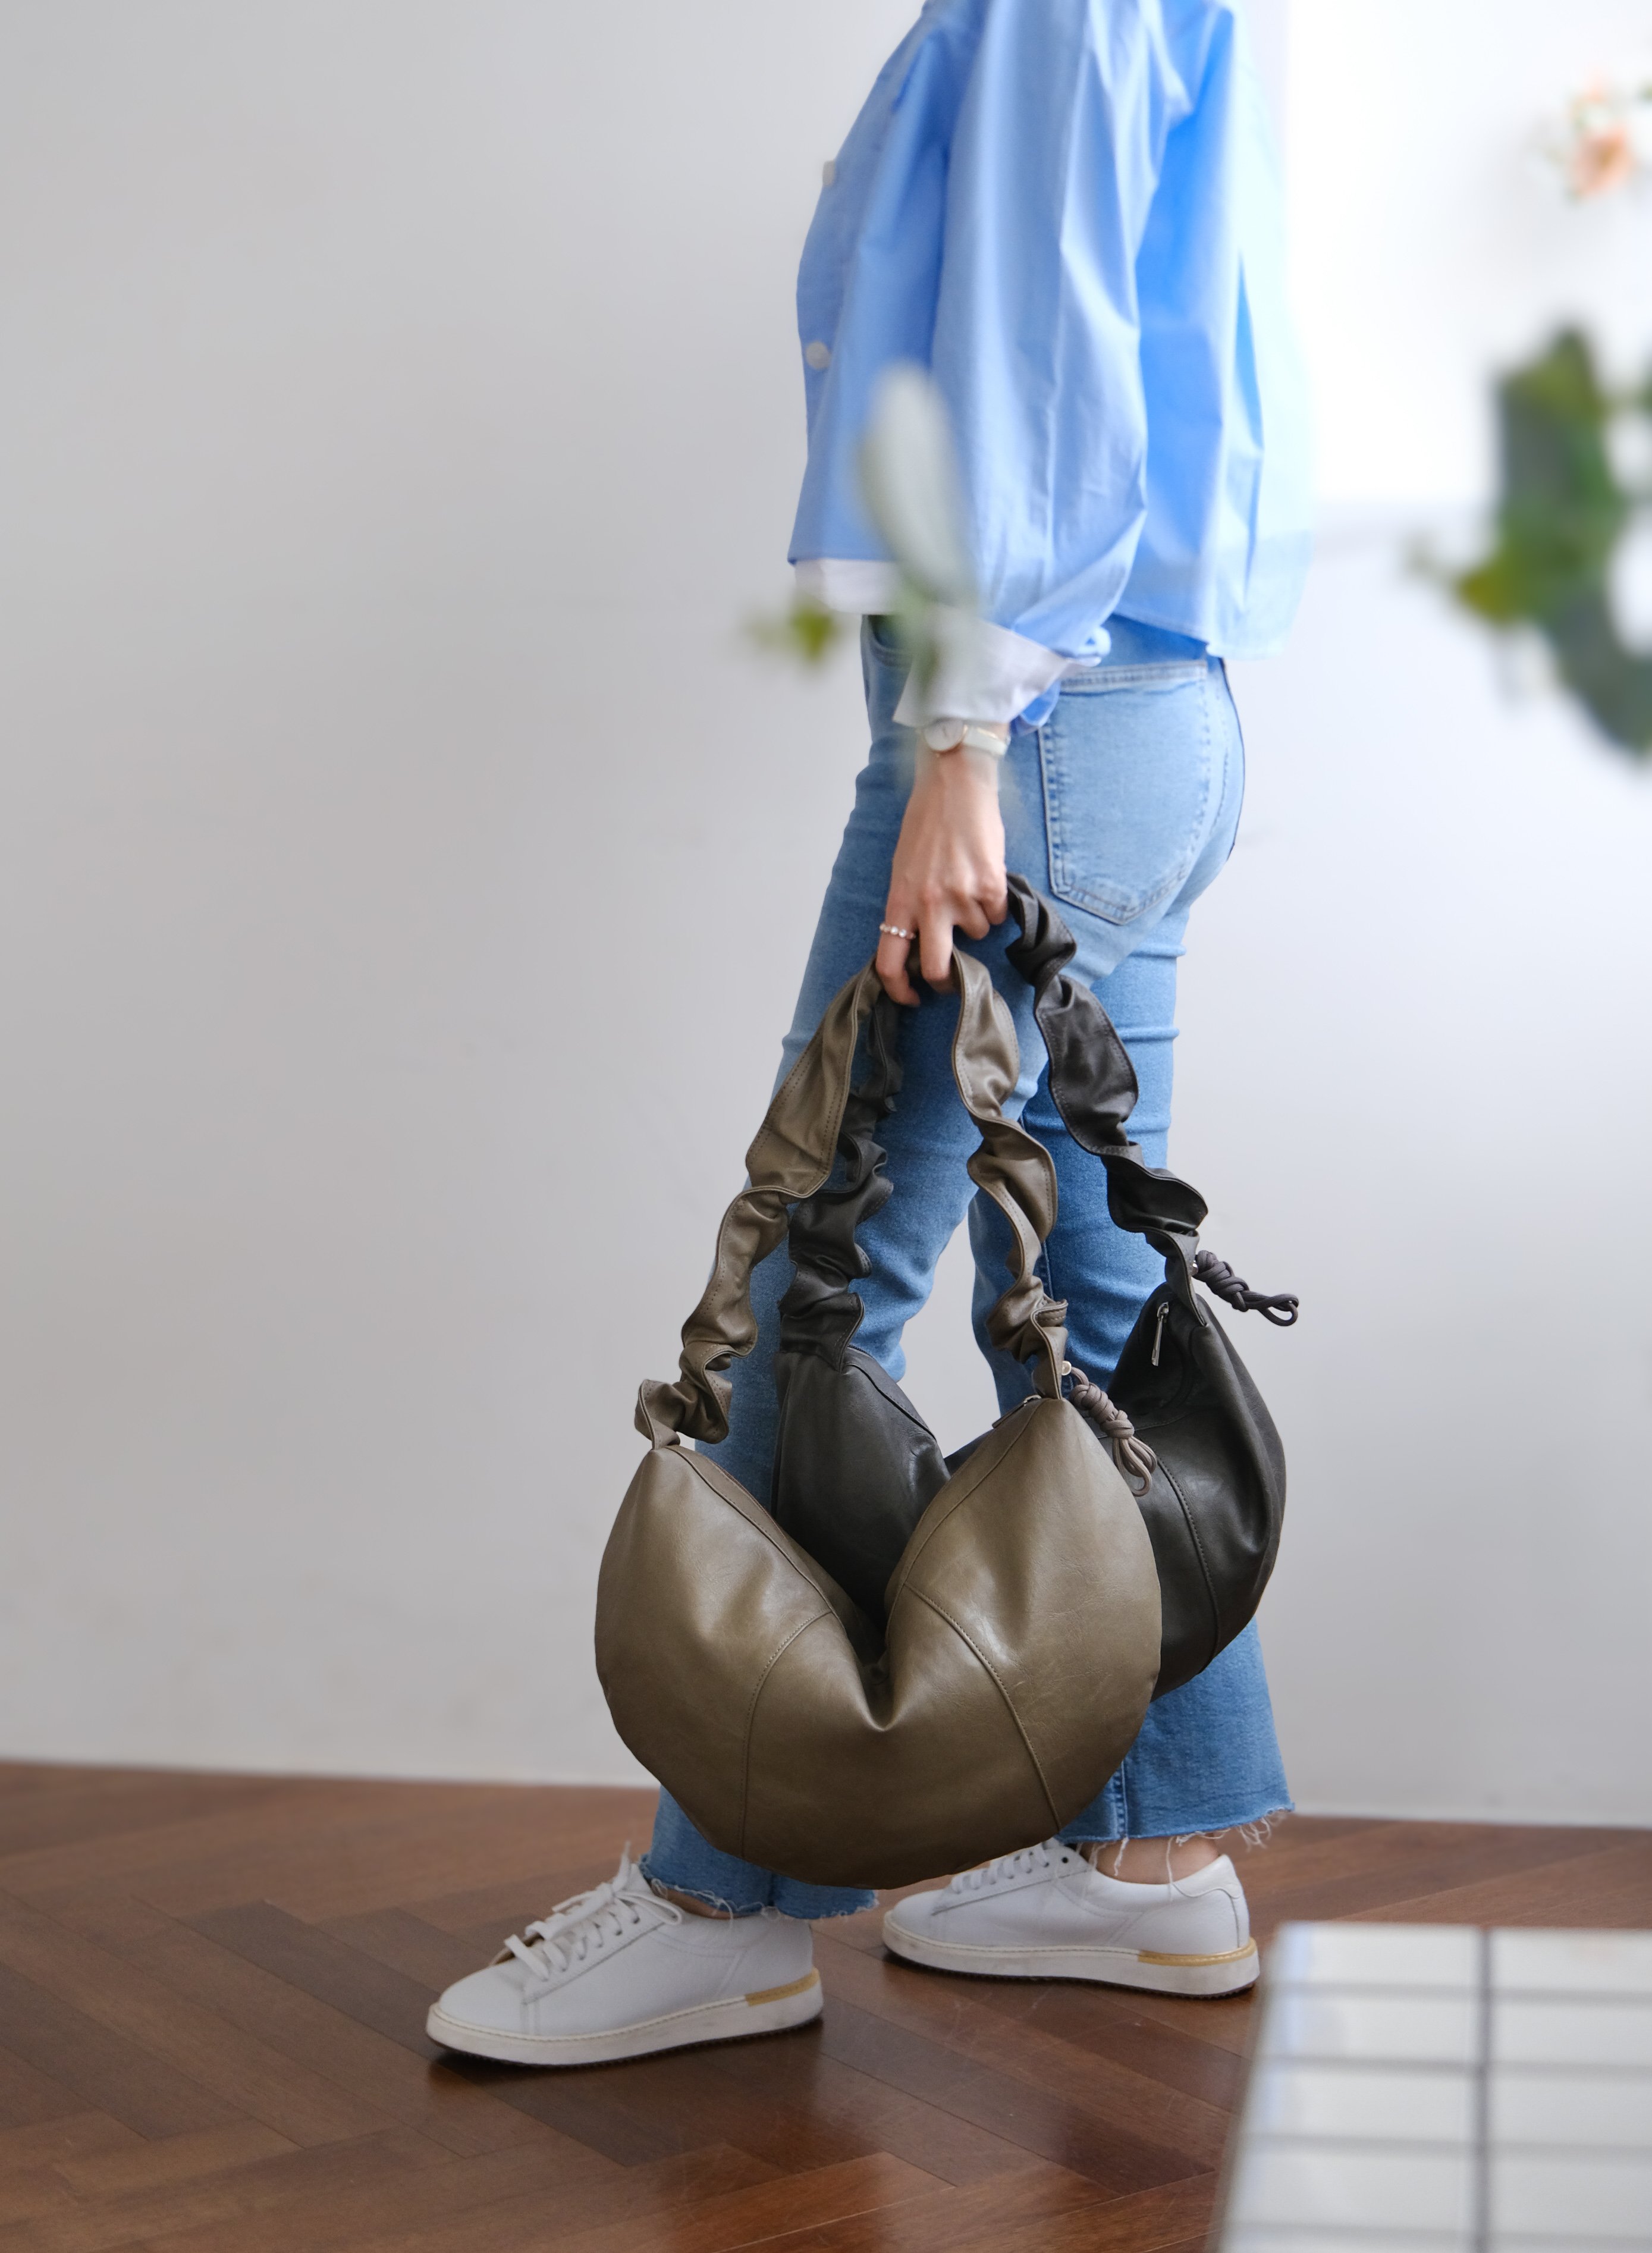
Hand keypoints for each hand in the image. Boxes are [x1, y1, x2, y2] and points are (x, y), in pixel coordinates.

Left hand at [876, 740, 1008, 1004]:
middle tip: (953, 976)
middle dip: (947, 980)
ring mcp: (961, 896)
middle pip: (935, 968)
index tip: (911, 996)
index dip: (899, 989)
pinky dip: (994, 903)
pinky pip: (997, 914)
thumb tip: (919, 944)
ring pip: (977, 935)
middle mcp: (928, 904)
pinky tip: (985, 877)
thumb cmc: (926, 824)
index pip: (889, 962)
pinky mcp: (991, 885)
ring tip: (969, 887)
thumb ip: (909, 907)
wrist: (955, 784)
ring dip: (976, 920)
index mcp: (900, 900)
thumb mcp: (903, 869)